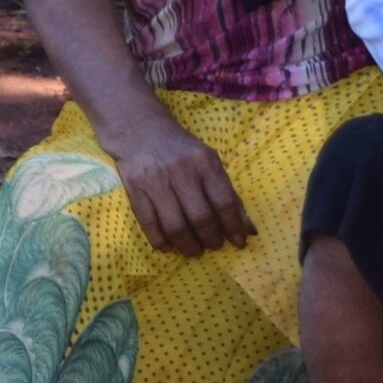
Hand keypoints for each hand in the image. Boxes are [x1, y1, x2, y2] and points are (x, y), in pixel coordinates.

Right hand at [101, 110, 254, 256]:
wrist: (140, 131)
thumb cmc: (181, 151)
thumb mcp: (209, 163)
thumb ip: (229, 195)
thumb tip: (249, 229)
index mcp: (204, 163)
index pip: (224, 201)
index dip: (234, 227)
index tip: (239, 243)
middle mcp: (180, 171)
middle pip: (200, 217)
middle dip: (211, 239)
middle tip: (213, 246)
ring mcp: (155, 182)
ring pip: (175, 226)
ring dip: (188, 246)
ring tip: (194, 250)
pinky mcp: (134, 190)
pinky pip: (149, 224)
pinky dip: (160, 241)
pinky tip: (168, 247)